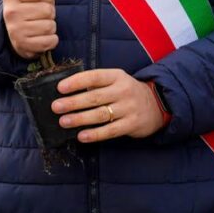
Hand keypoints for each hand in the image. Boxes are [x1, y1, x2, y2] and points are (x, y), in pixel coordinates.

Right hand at [2, 0, 57, 57]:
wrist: (13, 32)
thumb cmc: (28, 7)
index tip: (41, 0)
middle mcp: (10, 12)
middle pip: (48, 10)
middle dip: (50, 13)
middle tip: (40, 15)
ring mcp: (15, 30)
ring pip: (50, 26)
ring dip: (50, 27)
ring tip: (40, 26)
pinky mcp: (23, 45)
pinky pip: (50, 41)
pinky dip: (51, 40)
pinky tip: (42, 37)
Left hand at [53, 67, 168, 140]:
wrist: (157, 104)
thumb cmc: (127, 92)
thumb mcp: (116, 81)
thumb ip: (97, 84)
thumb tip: (68, 92)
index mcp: (117, 76)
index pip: (95, 77)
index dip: (77, 82)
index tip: (60, 88)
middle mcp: (123, 91)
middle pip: (95, 97)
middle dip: (73, 102)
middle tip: (56, 107)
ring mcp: (128, 108)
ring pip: (101, 114)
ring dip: (80, 118)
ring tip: (63, 122)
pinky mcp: (132, 124)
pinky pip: (110, 131)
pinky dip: (95, 134)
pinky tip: (82, 136)